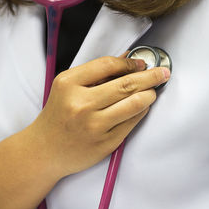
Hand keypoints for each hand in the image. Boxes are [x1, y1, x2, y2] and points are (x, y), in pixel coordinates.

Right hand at [28, 56, 170, 178]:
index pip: (108, 65)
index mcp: (69, 84)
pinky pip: (132, 122)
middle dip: (150, 76)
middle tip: (163, 73)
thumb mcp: (68, 86)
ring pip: (134, 104)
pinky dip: (142, 111)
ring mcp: (94, 126)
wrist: (45, 150)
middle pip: (126, 85)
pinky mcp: (106, 143)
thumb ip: (97, 72)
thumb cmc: (59, 114)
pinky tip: (143, 106)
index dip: (130, 62)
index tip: (142, 63)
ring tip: (153, 90)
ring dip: (150, 94)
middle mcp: (81, 105)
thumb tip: (128, 58)